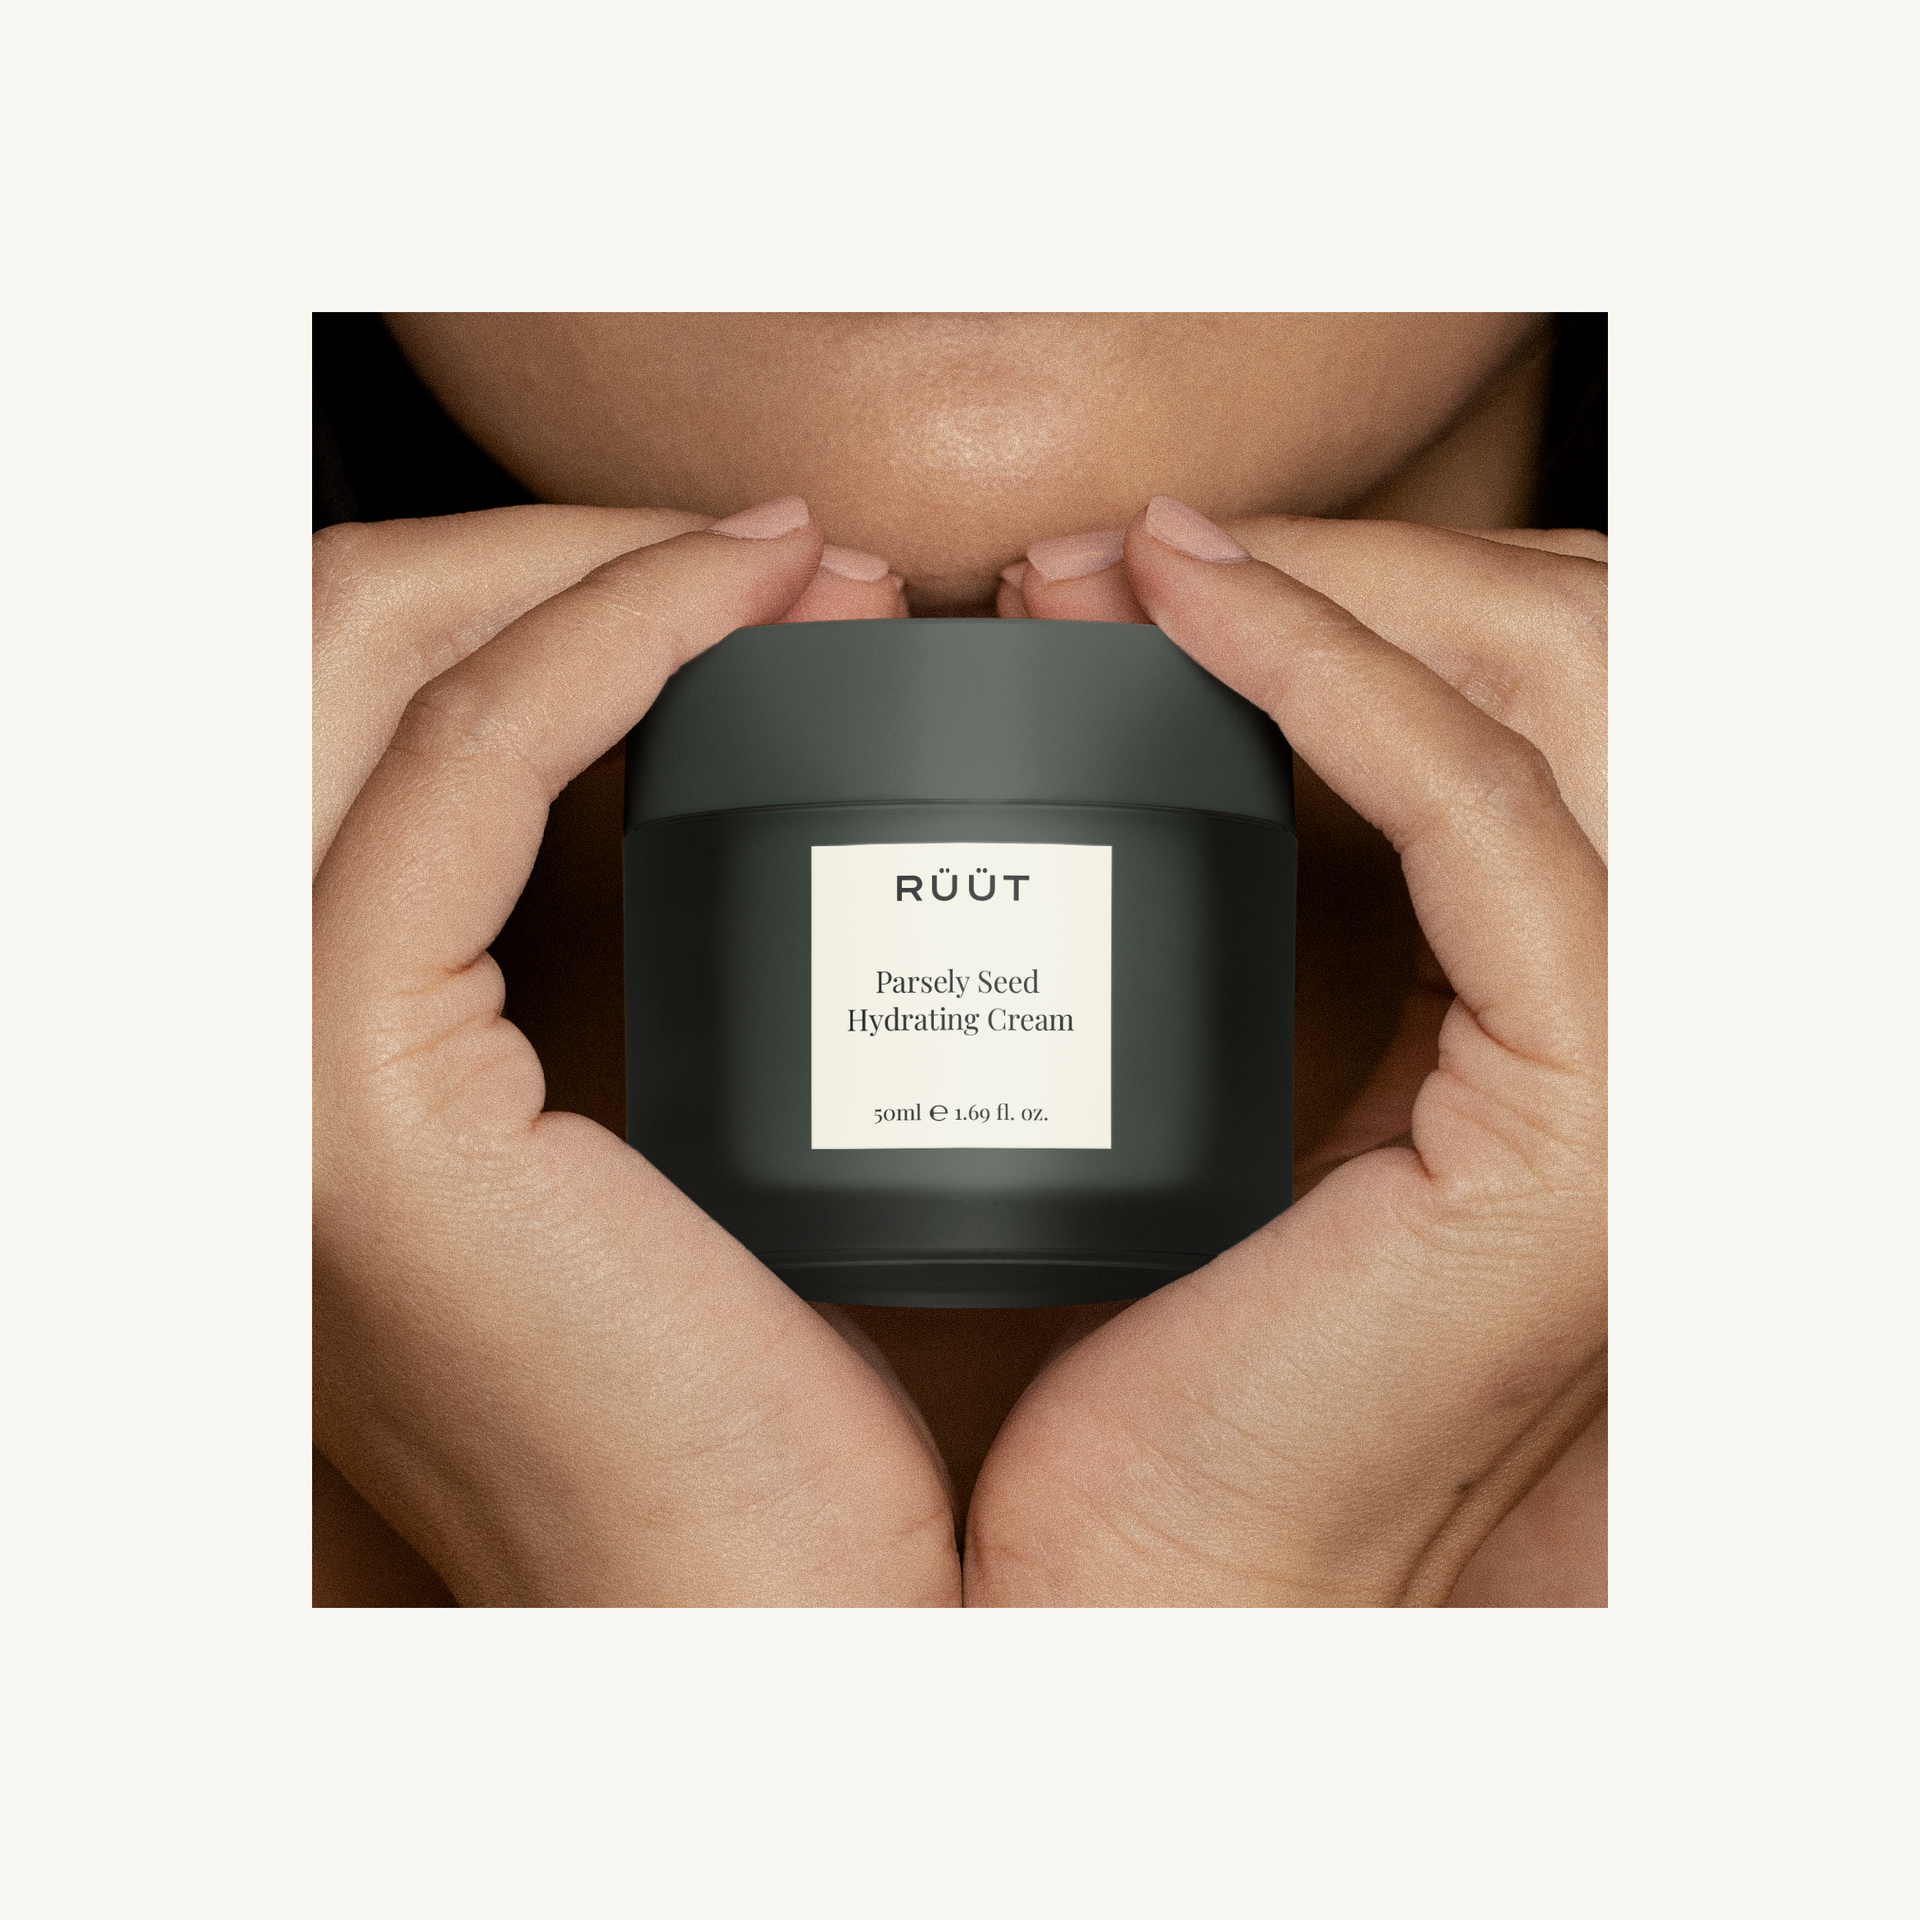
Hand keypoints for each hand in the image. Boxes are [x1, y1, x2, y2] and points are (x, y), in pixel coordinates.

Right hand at [314, 498, 958, 1604]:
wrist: (749, 1613)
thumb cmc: (730, 1389)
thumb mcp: (620, 1137)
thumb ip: (579, 964)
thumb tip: (670, 766)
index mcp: (283, 1024)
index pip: (329, 696)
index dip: (527, 584)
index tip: (757, 570)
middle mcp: (218, 1019)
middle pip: (318, 633)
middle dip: (556, 545)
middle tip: (793, 554)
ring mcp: (252, 1045)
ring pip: (362, 647)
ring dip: (591, 562)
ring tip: (807, 568)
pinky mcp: (348, 1086)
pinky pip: (475, 761)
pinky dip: (615, 641)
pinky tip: (760, 607)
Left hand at [971, 500, 1605, 1604]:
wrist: (1161, 1591)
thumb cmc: (1176, 1357)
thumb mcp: (1268, 1091)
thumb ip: (1312, 930)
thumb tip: (1219, 728)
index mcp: (1593, 1006)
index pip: (1559, 698)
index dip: (1369, 589)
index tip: (1146, 567)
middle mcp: (1673, 1015)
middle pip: (1590, 650)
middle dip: (1353, 562)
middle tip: (1107, 561)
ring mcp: (1666, 1064)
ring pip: (1570, 680)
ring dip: (1336, 584)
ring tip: (1113, 572)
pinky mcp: (1596, 1123)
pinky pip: (1481, 810)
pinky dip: (1334, 678)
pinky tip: (1185, 615)